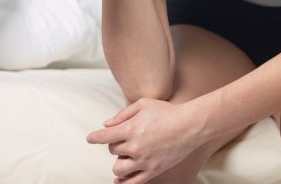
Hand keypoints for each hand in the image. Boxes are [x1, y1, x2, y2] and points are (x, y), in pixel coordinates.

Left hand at [86, 98, 201, 183]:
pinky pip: (133, 183)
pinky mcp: (153, 170)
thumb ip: (123, 113)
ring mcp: (144, 161)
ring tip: (125, 156)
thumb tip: (106, 124)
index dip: (94, 138)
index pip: (104, 137)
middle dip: (115, 144)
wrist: (189, 125)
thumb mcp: (143, 104)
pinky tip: (119, 179)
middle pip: (113, 150)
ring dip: (119, 162)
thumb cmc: (166, 112)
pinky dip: (123, 183)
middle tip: (124, 138)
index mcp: (131, 129)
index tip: (90, 138)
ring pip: (119, 169)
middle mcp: (135, 147)